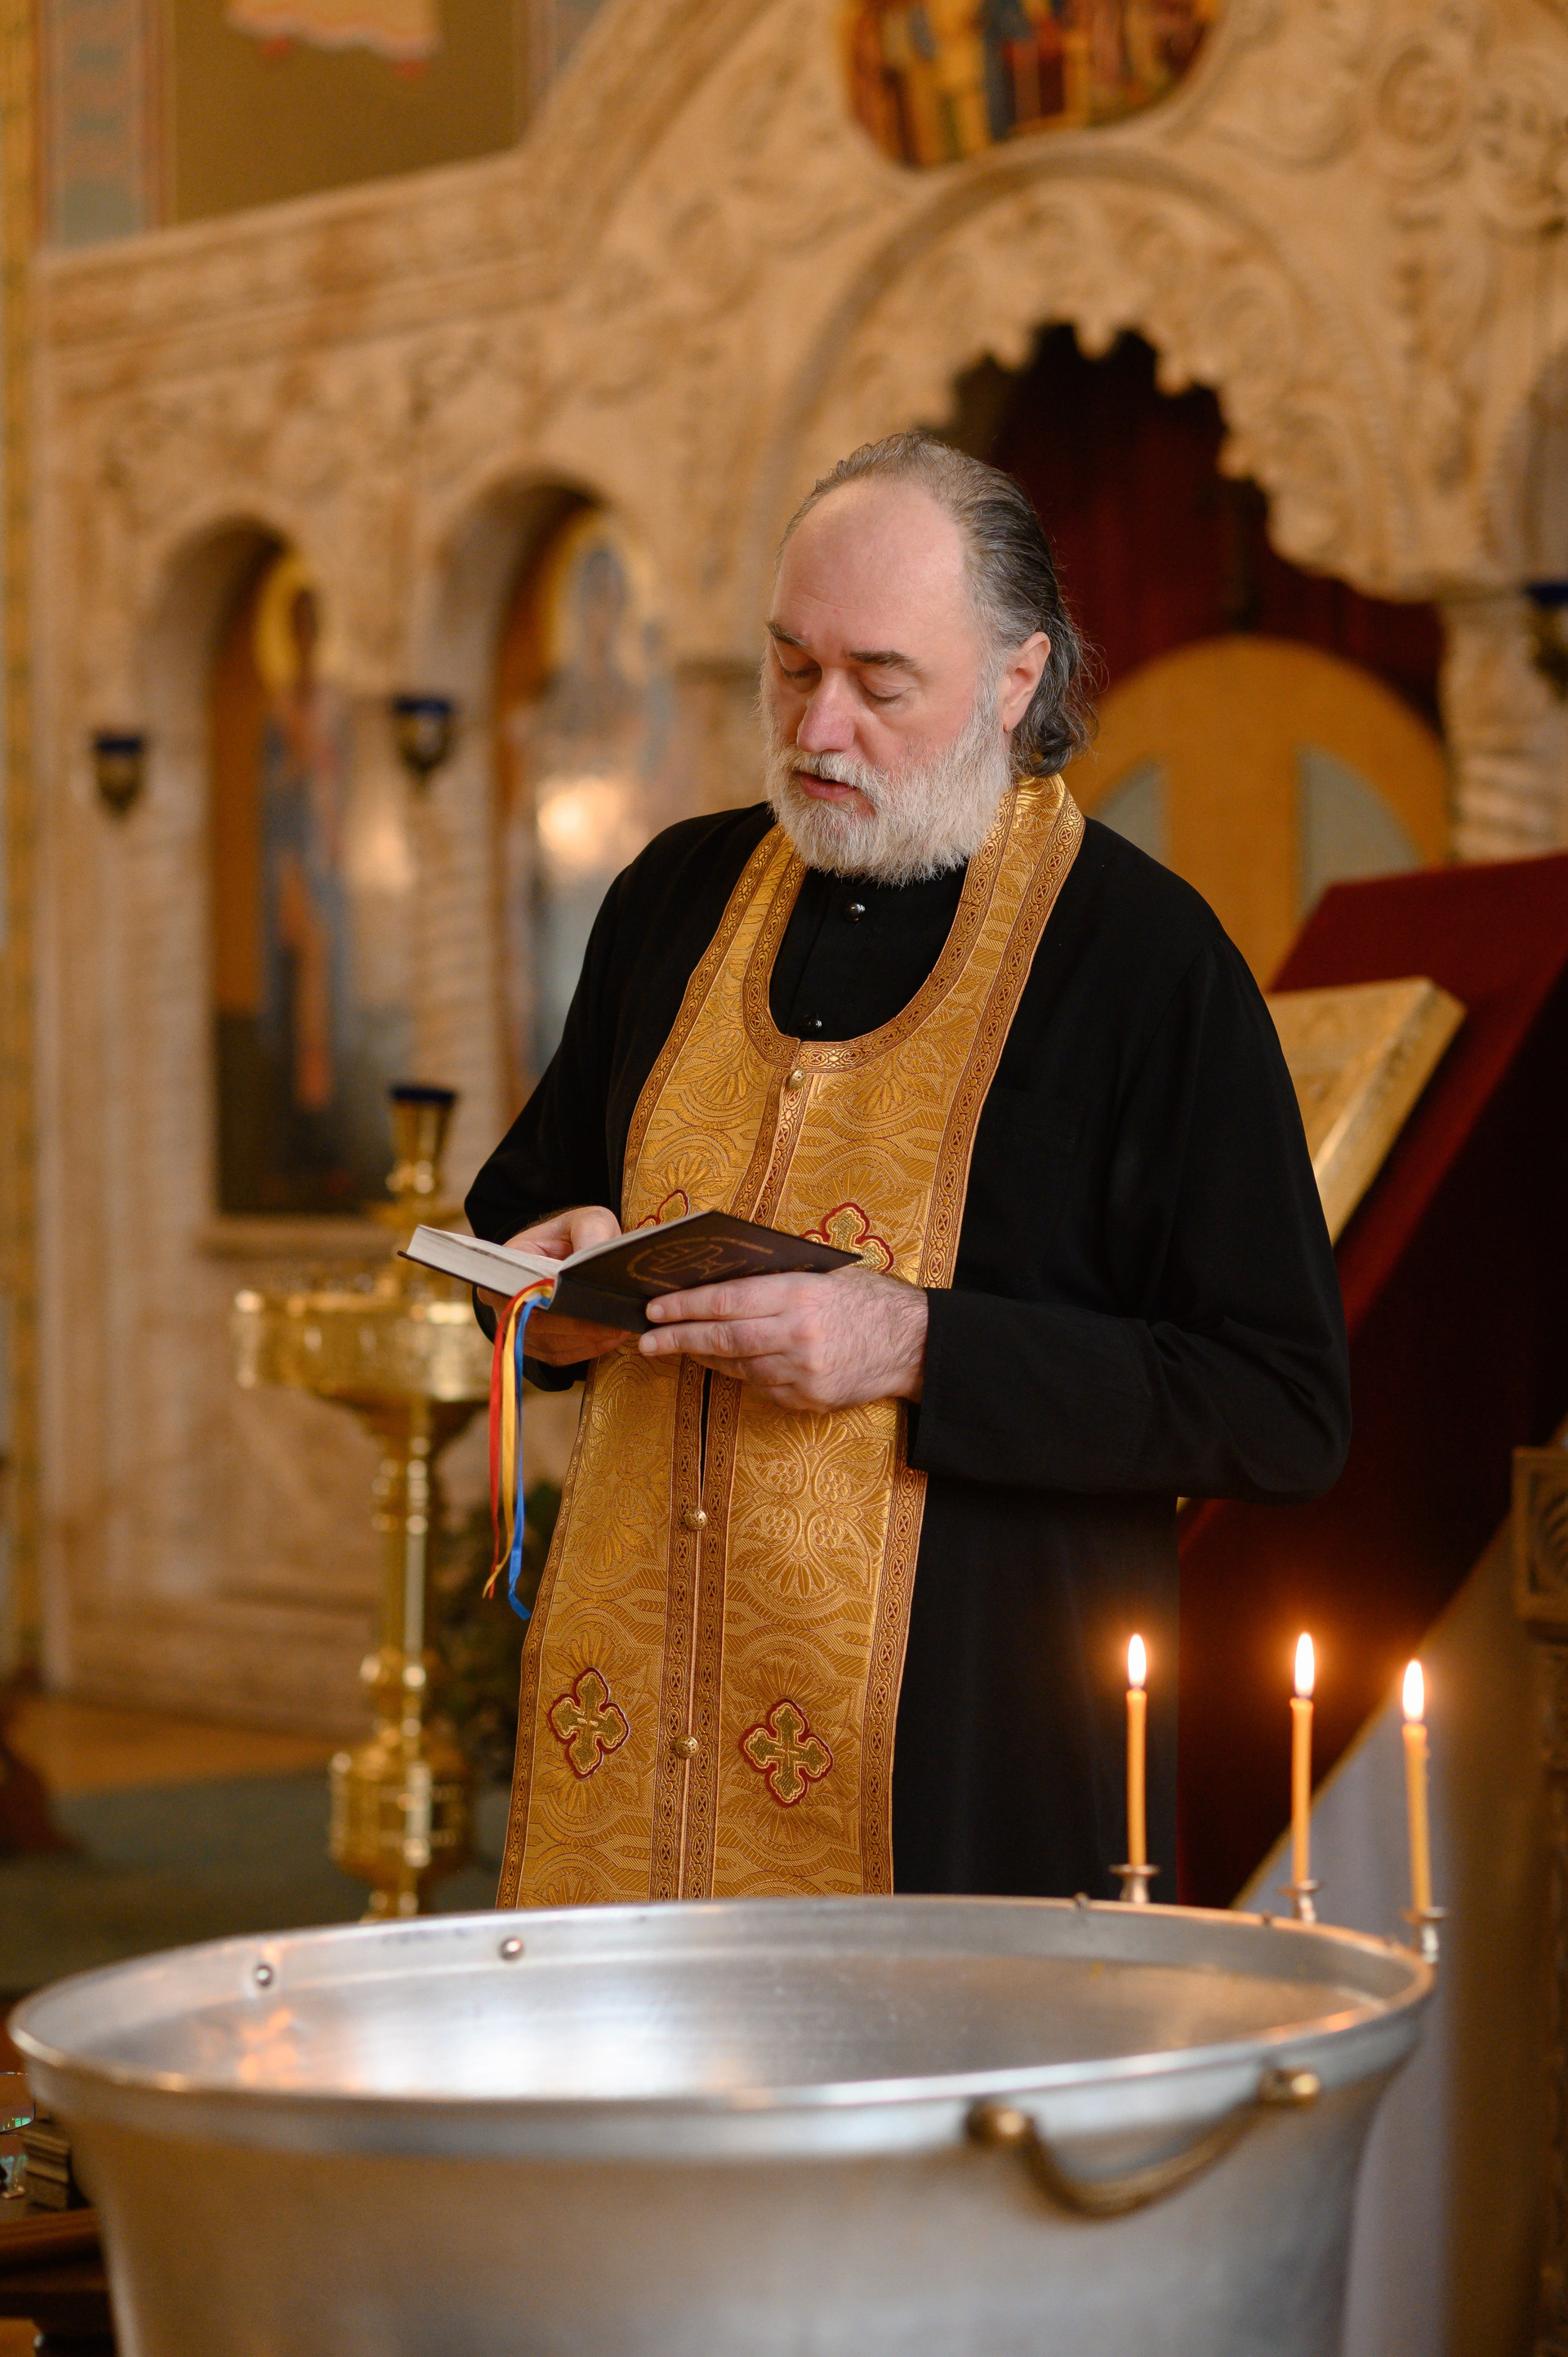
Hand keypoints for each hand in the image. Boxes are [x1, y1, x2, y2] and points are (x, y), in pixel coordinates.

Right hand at [480, 1204, 628, 1366]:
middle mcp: (504, 1300)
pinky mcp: (538, 1345)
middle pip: (535, 1323)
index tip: (584, 1300)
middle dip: (576, 1325)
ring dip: (585, 1340)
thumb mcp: (587, 1219)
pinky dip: (586, 1350)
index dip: (549, 1300)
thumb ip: (590, 1230)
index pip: (517, 1289)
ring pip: (549, 1344)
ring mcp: (519, 1327)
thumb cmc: (576, 1234)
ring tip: (619, 1329)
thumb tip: (589, 1257)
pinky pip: (559, 1356)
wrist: (573, 1251)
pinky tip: (610, 1338)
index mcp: (508, 1265)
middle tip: (613, 1323)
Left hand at [638, 1266, 927, 1411]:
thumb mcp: (824, 1275)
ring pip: (739, 1367)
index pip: (727, 1300)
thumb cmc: (868, 1300)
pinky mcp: (810, 1398)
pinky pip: (763, 1388)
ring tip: (684, 1349)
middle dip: (679, 1339)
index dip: (685, 1306)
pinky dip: (745, 1375)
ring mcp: (803, 1372)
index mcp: (799, 1295)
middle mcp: (797, 1334)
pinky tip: (734, 1365)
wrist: (916, 1344)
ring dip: (708, 1358)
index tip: (655, 1309)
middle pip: (723, 1339)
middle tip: (647, 1341)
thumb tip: (719, 1282)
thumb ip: (777, 1281)